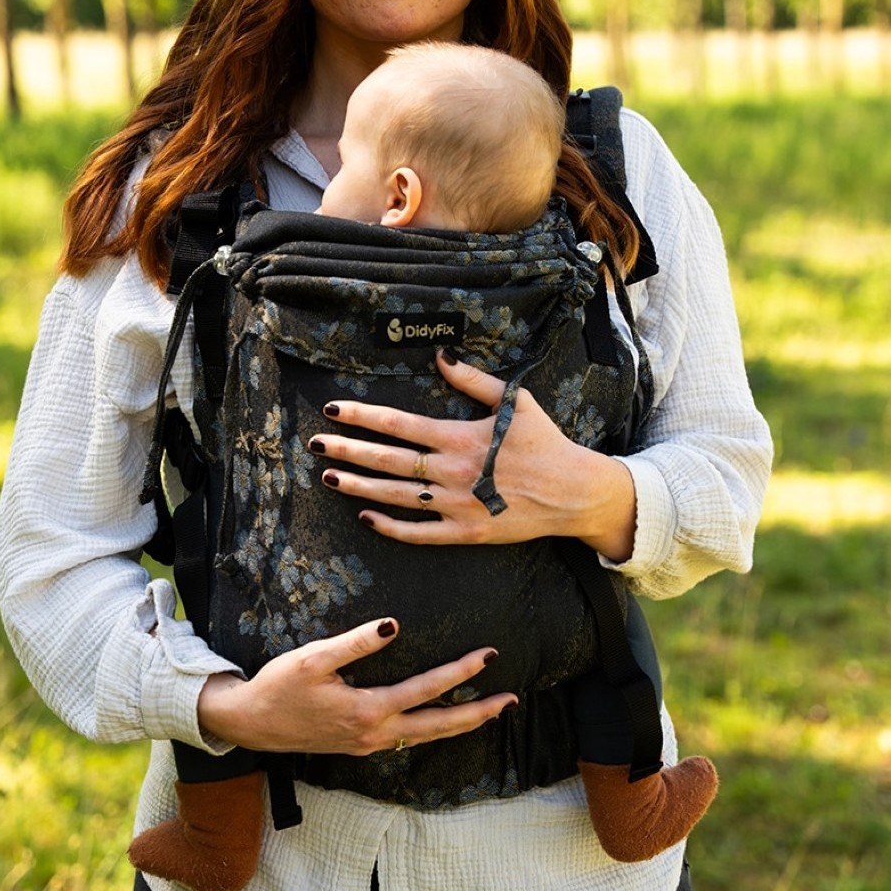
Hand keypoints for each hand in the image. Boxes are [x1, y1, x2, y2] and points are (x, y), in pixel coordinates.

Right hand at [198, 616, 516, 755]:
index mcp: (368, 710)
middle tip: (511, 701)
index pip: (427, 689)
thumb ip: (355, 641)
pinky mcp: (360, 745)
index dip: (461, 672)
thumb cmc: (279, 686)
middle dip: (478, 713)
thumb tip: (394, 625)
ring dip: (461, 725)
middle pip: (439, 727)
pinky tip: (443, 723)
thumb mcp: (312, 657)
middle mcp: (375, 733)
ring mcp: (369, 744)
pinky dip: (434, 732)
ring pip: (426, 738)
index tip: (489, 655)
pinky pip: (409, 741)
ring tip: (490, 713)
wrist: (250, 723)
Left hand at [310, 349, 636, 558]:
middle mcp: (453, 472)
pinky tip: (365, 516)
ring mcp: (457, 506)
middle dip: (347, 451)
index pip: (399, 424)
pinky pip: (420, 533)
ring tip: (328, 477)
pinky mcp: (467, 533)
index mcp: (460, 437)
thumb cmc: (545, 442)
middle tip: (314, 445)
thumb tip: (440, 357)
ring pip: (395, 497)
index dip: (363, 416)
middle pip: (387, 461)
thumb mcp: (515, 401)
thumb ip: (473, 380)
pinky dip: (390, 526)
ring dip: (359, 486)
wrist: (575, 492)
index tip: (334, 410)